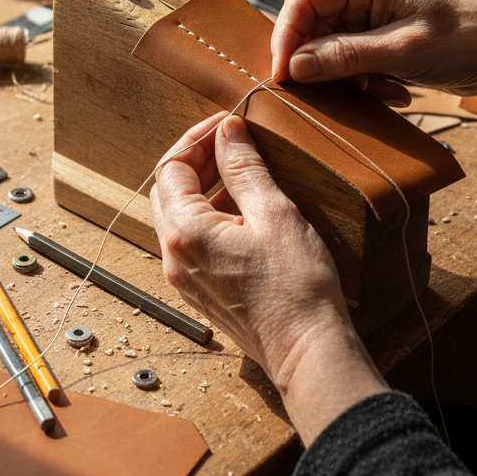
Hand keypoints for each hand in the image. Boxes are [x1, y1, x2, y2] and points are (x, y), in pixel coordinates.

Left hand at [151, 112, 387, 442]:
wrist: (307, 351)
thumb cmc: (296, 287)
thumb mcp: (274, 213)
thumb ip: (244, 168)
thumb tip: (228, 132)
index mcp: (185, 232)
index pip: (172, 167)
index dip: (198, 138)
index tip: (228, 124)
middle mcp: (174, 257)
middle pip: (168, 191)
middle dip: (196, 160)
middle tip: (232, 143)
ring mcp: (185, 278)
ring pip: (179, 217)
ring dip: (204, 188)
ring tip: (242, 172)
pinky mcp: (202, 292)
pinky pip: (193, 242)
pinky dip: (211, 216)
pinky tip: (245, 211)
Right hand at [270, 0, 476, 141]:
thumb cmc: (467, 42)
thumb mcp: (403, 52)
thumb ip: (345, 57)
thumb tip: (295, 66)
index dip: (286, 36)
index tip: (283, 74)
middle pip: (312, 24)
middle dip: (318, 62)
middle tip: (329, 94)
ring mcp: (373, 12)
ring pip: (330, 45)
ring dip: (345, 76)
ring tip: (379, 92)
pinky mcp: (382, 34)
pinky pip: (352, 58)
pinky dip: (364, 80)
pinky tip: (393, 92)